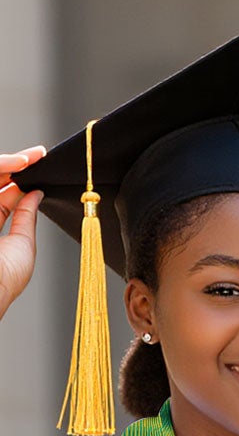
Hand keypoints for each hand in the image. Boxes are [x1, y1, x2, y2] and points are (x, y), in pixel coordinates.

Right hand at [0, 149, 45, 322]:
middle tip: (37, 155)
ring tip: (28, 159)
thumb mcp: (22, 245)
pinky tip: (13, 166)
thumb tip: (36, 194)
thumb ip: (26, 217)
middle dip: (13, 165)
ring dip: (5, 164)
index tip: (38, 165)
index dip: (18, 179)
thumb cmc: (4, 280)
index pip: (2, 196)